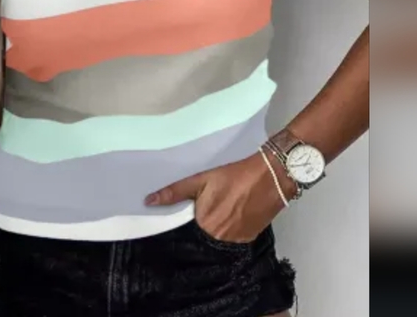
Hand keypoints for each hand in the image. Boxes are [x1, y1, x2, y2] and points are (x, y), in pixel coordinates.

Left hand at [145, 152, 296, 242]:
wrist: (270, 177)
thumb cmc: (233, 176)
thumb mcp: (200, 180)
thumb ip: (175, 192)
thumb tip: (148, 201)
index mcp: (204, 225)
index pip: (184, 237)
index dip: (178, 232)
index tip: (170, 229)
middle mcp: (219, 239)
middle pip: (200, 240)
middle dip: (194, 233)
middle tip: (195, 217)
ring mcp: (235, 242)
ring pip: (215, 242)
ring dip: (210, 234)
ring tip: (212, 218)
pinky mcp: (248, 240)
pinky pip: (230, 242)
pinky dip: (226, 233)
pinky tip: (226, 220)